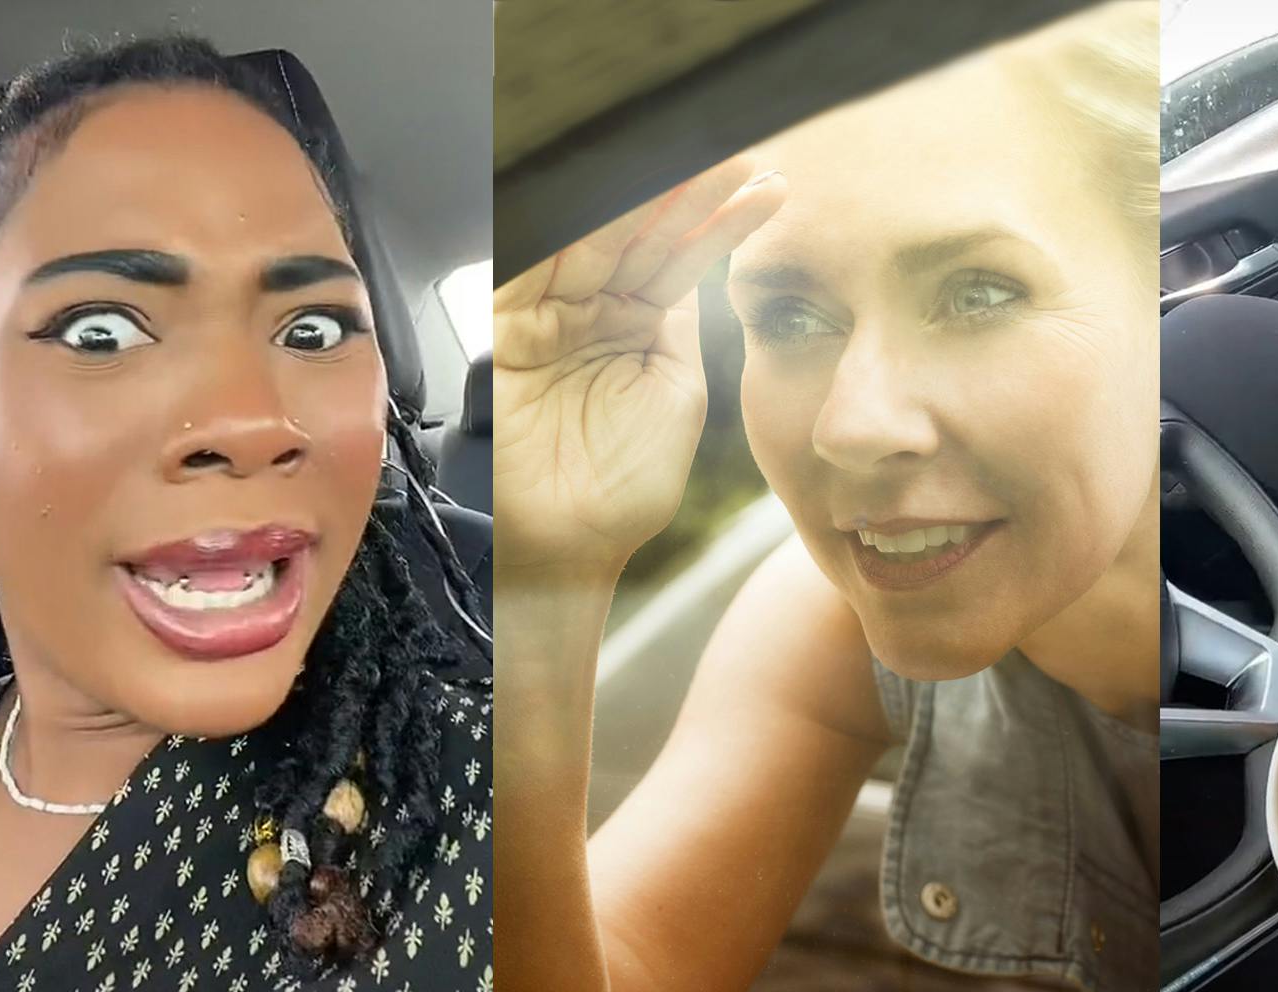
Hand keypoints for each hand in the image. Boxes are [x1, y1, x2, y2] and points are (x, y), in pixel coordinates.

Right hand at [492, 159, 786, 575]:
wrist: (568, 548)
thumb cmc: (620, 488)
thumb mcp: (675, 390)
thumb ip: (678, 323)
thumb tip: (698, 263)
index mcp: (630, 326)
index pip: (676, 257)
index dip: (719, 220)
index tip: (768, 188)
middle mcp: (587, 311)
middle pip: (638, 232)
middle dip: (691, 193)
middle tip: (740, 156)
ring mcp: (548, 314)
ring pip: (599, 235)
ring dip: (655, 200)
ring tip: (713, 168)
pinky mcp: (509, 324)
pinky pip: (547, 260)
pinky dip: (591, 228)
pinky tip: (636, 200)